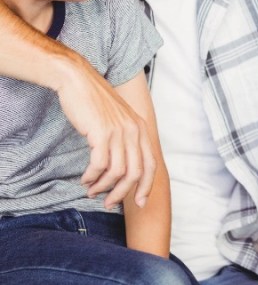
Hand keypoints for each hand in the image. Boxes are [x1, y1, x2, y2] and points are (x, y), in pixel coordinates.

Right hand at [57, 56, 155, 208]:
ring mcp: (119, 132)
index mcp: (141, 129)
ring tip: (92, 191)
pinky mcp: (102, 133)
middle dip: (123, 193)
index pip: (151, 164)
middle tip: (108, 203)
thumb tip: (122, 167)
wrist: (79, 81)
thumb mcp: (117, 120)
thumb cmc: (95, 103)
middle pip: (136, 173)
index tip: (140, 203)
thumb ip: (124, 139)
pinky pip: (99, 165)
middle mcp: (134, 131)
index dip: (147, 187)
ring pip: (117, 172)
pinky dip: (92, 177)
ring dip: (103, 186)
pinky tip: (85, 179)